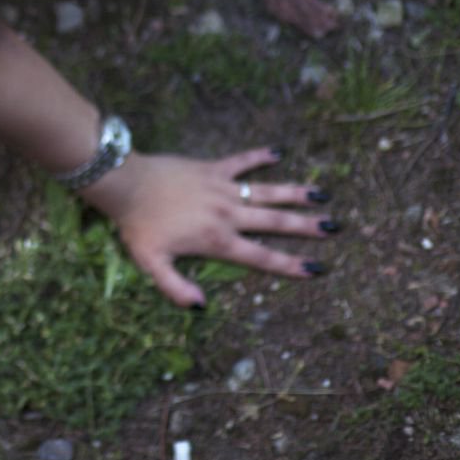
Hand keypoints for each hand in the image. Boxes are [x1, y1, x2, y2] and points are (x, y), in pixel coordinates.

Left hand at [78, 148, 337, 307]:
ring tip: (321, 195)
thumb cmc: (137, 224)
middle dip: (305, 227)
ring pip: (266, 192)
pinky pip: (239, 161)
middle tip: (333, 227)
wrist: (125, 183)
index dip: (289, 265)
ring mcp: (221, 188)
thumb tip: (201, 307)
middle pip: (274, 223)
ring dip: (294, 194)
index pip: (260, 257)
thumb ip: (175, 287)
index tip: (316, 269)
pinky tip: (277, 152)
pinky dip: (258, 156)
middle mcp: (227, 214)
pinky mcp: (211, 168)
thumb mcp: (151, 263)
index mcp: (217, 240)